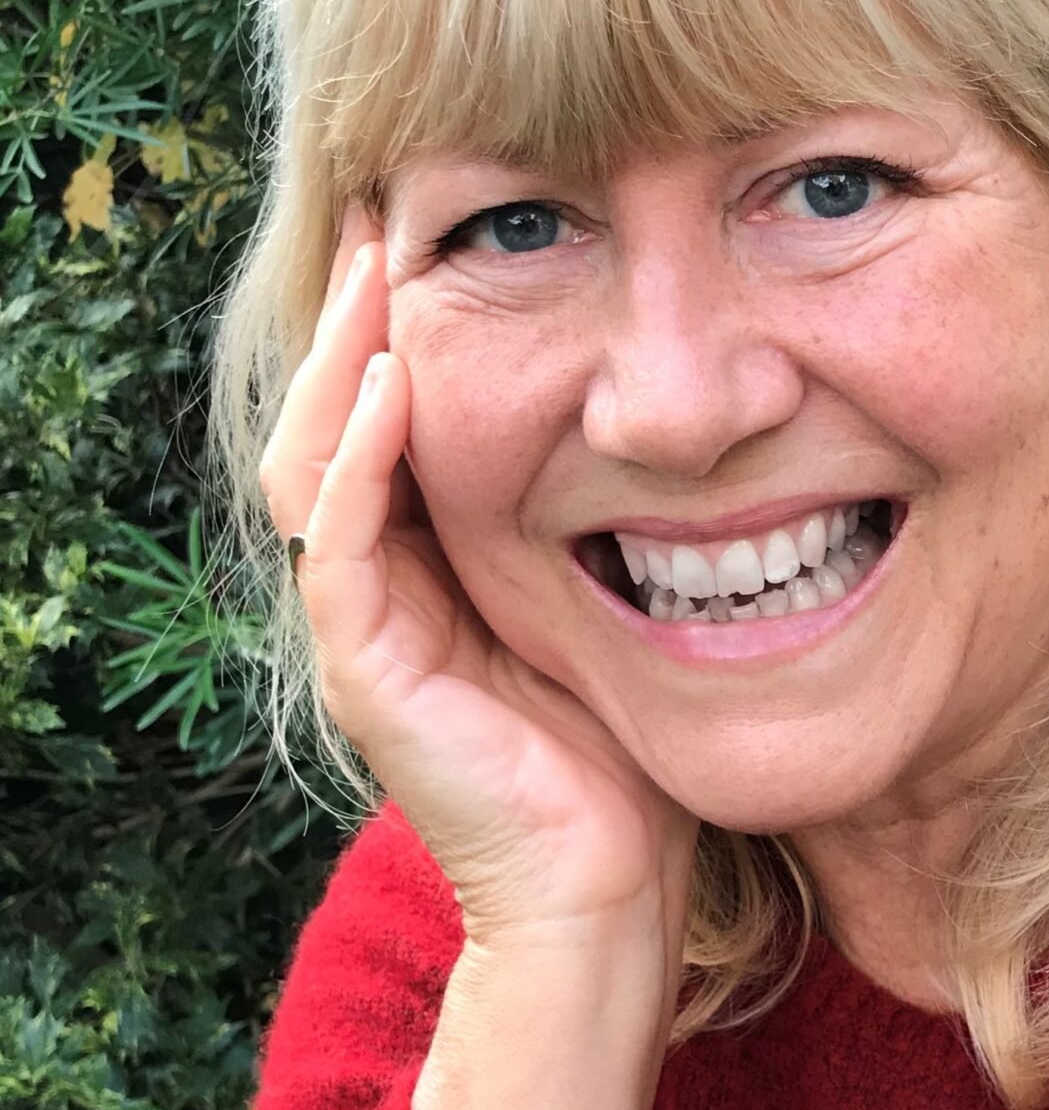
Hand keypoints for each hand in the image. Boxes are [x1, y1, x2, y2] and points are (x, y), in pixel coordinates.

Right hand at [257, 204, 700, 955]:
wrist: (605, 890)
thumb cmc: (626, 757)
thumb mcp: (611, 611)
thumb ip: (599, 530)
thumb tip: (666, 438)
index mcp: (433, 574)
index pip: (389, 428)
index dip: (399, 333)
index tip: (443, 240)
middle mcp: (382, 592)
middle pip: (337, 426)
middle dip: (358, 321)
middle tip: (386, 219)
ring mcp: (366, 632)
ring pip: (320, 466)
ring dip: (348, 360)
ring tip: (380, 263)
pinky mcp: (371, 672)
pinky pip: (343, 542)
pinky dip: (364, 456)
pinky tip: (400, 376)